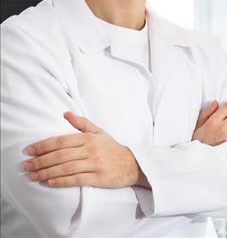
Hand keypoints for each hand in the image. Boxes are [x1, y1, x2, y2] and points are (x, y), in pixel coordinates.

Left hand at [23, 112, 149, 188]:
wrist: (132, 164)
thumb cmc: (113, 149)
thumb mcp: (99, 132)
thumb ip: (82, 123)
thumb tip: (66, 113)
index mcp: (89, 138)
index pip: (62, 141)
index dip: (44, 146)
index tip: (30, 151)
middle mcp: (91, 150)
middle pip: (61, 155)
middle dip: (41, 161)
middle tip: (26, 166)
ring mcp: (95, 164)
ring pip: (66, 168)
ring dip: (47, 172)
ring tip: (33, 176)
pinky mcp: (99, 177)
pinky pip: (77, 179)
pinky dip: (62, 181)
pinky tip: (50, 182)